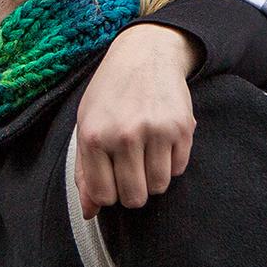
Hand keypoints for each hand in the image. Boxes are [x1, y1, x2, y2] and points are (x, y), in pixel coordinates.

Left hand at [74, 23, 202, 217]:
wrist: (146, 54)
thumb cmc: (110, 93)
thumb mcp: (87, 125)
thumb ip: (84, 170)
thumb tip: (89, 213)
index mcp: (95, 136)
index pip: (104, 195)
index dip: (109, 193)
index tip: (111, 179)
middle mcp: (124, 135)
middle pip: (134, 197)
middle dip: (133, 190)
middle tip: (131, 169)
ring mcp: (155, 131)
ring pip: (159, 186)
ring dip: (153, 177)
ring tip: (146, 154)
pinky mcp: (182, 127)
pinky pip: (179, 169)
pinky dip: (171, 162)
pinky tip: (161, 141)